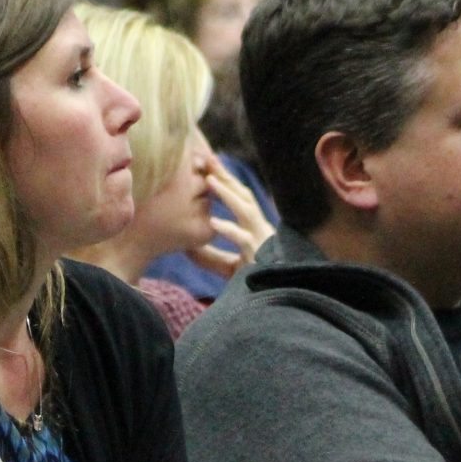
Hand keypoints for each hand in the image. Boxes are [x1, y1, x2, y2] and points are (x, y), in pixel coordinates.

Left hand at [186, 157, 274, 278]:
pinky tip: (214, 222)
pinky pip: (244, 240)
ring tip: (210, 180)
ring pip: (247, 211)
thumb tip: (187, 248)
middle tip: (207, 158)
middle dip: (226, 176)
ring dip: (228, 195)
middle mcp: (260, 230)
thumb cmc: (254, 284)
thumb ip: (210, 257)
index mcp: (254, 229)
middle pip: (244, 196)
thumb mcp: (227, 267)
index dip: (225, 182)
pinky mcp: (260, 256)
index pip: (240, 198)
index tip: (208, 166)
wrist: (273, 302)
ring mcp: (262, 241)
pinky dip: (229, 230)